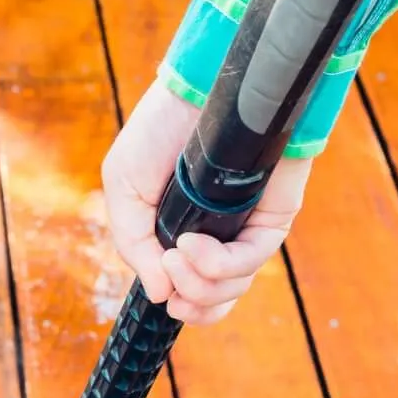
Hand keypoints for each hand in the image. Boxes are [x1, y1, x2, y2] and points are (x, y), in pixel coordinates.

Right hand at [100, 79, 312, 324]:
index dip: (185, 307)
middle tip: (171, 272)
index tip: (166, 298)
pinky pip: (254, 258)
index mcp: (186, 235)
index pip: (196, 292)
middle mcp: (221, 237)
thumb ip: (134, 245)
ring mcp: (248, 227)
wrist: (198, 89)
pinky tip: (194, 243)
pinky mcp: (273, 215)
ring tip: (179, 252)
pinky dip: (219, 263)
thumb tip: (158, 294)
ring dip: (201, 283)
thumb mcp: (124, 190)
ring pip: (235, 286)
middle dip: (193, 302)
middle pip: (217, 300)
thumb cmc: (159, 131)